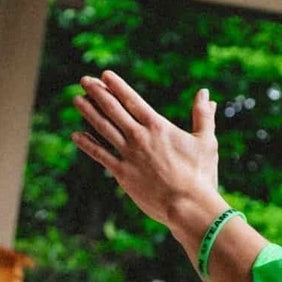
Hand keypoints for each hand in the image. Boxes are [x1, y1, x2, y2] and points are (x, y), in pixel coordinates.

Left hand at [71, 70, 221, 227]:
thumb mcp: (206, 141)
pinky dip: (87, 144)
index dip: (117, 86)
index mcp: (158, 126)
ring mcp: (128, 155)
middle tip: (84, 80)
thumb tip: (205, 94)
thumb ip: (203, 116)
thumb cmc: (201, 174)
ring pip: (102, 128)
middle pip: (112, 109)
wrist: (188, 206)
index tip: (104, 75)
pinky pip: (100, 155)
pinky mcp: (122, 174)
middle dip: (97, 92)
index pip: (132, 100)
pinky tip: (76, 135)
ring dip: (88, 112)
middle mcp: (139, 137)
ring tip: (77, 99)